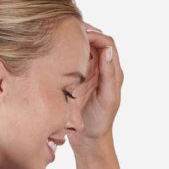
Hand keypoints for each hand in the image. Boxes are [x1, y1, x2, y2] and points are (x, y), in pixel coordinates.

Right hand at [67, 23, 123, 150]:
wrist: (88, 139)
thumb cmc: (99, 121)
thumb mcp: (108, 98)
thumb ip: (109, 74)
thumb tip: (107, 50)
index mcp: (112, 71)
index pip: (106, 43)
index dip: (95, 35)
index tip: (80, 34)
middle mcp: (101, 69)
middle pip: (95, 42)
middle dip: (83, 33)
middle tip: (67, 28)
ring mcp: (88, 74)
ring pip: (83, 49)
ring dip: (73, 41)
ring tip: (60, 36)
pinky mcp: (76, 80)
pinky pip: (73, 61)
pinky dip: (66, 54)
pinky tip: (56, 52)